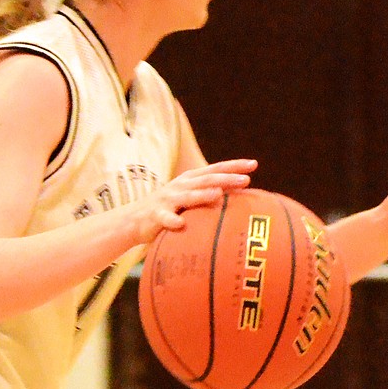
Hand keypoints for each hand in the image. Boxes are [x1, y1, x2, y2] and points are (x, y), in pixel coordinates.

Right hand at [126, 159, 256, 244]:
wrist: (133, 220)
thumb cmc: (169, 210)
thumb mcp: (190, 199)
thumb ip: (210, 195)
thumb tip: (239, 198)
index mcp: (191, 180)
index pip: (216, 169)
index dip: (234, 166)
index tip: (253, 164)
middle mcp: (181, 186)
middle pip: (206, 180)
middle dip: (226, 179)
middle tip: (246, 180)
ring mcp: (168, 200)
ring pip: (188, 196)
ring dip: (203, 195)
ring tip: (218, 195)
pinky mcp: (156, 216)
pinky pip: (165, 218)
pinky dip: (172, 220)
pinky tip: (181, 224)